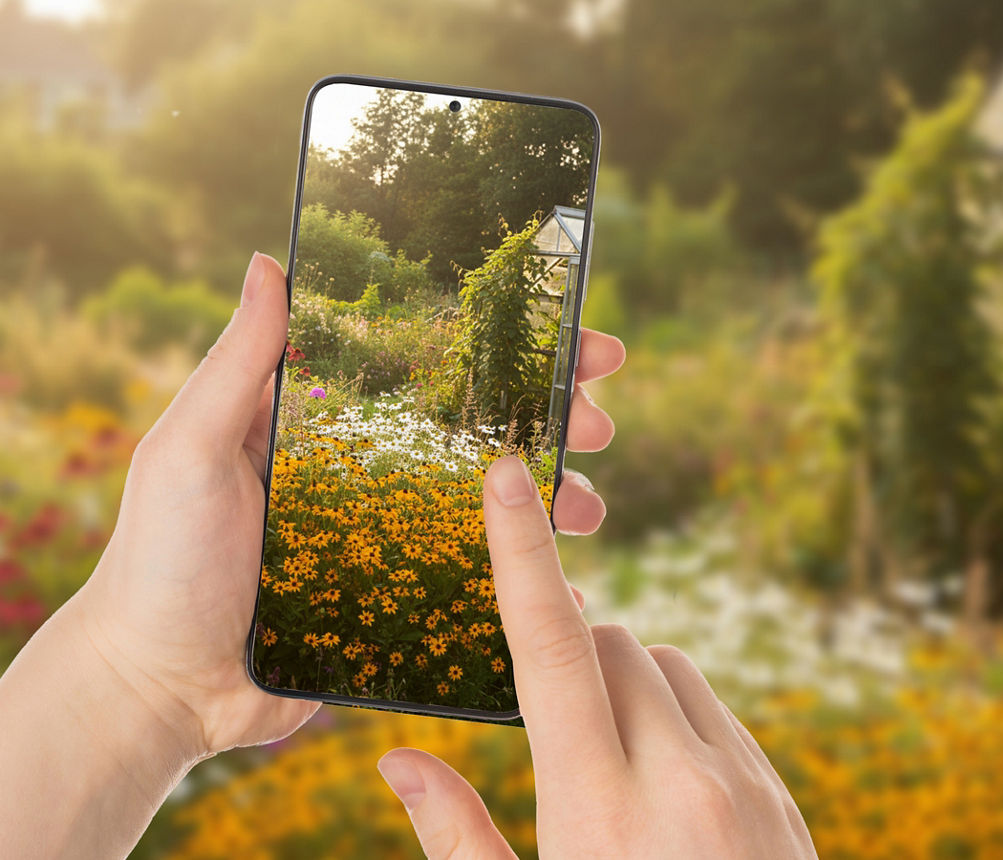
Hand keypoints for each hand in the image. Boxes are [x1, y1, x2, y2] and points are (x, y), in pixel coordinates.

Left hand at [71, 252, 622, 755]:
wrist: (158, 688)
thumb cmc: (160, 559)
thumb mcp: (189, 447)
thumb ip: (237, 364)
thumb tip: (267, 261)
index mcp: (330, 425)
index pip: (430, 367)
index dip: (500, 346)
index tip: (566, 329)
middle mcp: (372, 472)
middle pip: (478, 430)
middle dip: (551, 417)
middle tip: (600, 419)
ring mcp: (393, 538)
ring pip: (493, 506)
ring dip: (554, 497)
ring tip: (592, 507)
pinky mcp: (404, 602)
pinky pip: (478, 582)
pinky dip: (527, 576)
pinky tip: (567, 580)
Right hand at [377, 458, 816, 857]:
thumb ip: (459, 841)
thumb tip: (397, 761)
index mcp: (598, 813)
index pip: (553, 648)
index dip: (522, 554)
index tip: (505, 476)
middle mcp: (682, 781)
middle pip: (611, 643)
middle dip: (570, 658)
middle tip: (549, 730)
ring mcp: (744, 785)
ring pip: (669, 667)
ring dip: (626, 687)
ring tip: (609, 769)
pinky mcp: (780, 797)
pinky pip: (718, 711)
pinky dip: (679, 721)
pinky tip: (666, 795)